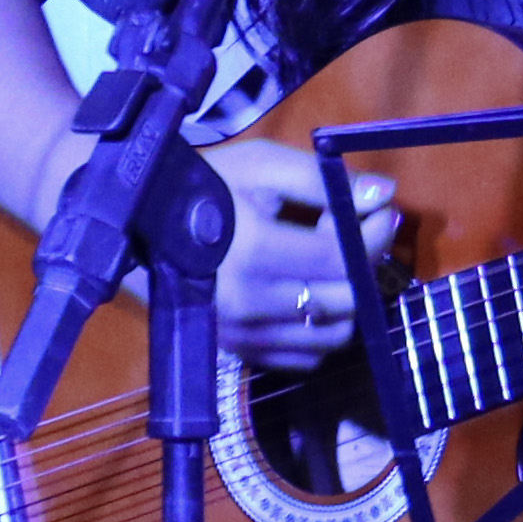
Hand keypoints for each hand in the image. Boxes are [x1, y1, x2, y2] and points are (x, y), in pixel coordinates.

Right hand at [204, 137, 398, 370]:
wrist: (139, 225)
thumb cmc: (205, 187)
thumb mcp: (261, 165)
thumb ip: (322, 180)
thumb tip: (383, 194)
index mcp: (254, 254)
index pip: (343, 257)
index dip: (376, 233)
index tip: (381, 210)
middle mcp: (250, 304)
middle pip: (347, 299)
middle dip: (366, 263)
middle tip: (360, 233)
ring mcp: (244, 335)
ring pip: (334, 334)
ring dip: (349, 299)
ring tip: (335, 264)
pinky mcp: (240, 351)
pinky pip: (307, 356)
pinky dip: (322, 327)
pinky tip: (311, 292)